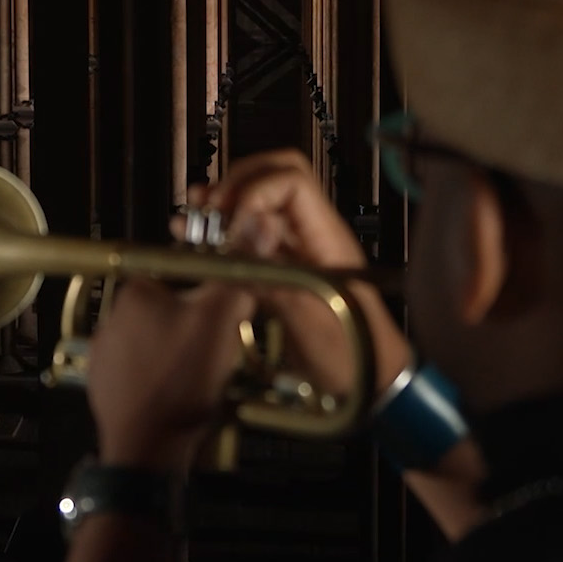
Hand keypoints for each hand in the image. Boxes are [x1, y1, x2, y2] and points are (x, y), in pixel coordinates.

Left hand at [88, 278, 255, 474]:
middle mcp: (111, 318)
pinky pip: (143, 373)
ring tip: (200, 378)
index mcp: (133, 293)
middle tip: (218, 351)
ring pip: (157, 343)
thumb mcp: (220, 319)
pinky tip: (178, 395)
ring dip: (179, 355)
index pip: (183, 276)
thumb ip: (234, 285)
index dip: (213, 297)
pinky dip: (162, 380)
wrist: (148, 446)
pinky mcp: (104, 387)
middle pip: (170, 311)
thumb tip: (245, 276)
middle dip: (196, 327)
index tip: (227, 320)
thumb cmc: (181, 377)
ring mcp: (103, 356)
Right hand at [175, 150, 411, 398]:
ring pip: (258, 204)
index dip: (254, 189)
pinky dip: (221, 233)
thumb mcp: (309, 319)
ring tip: (192, 217)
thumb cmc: (354, 355)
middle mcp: (311, 235)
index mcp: (327, 237)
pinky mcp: (279, 269)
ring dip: (223, 205)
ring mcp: (295, 249)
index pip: (292, 180)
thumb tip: (243, 230)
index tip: (229, 218)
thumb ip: (273, 274)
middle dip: (235, 185)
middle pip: (273, 177)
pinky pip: (248, 237)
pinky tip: (195, 236)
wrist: (370, 383)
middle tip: (207, 210)